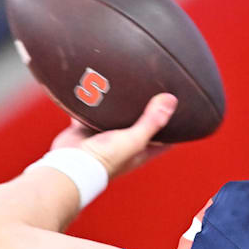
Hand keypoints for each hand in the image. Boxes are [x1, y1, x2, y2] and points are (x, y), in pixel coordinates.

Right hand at [50, 93, 175, 177]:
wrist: (68, 165)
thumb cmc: (103, 160)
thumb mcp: (134, 140)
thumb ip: (151, 121)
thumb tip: (171, 101)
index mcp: (141, 150)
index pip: (165, 139)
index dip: (174, 125)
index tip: (180, 107)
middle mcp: (125, 144)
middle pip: (140, 123)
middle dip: (146, 108)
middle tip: (154, 88)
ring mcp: (105, 136)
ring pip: (116, 116)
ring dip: (119, 104)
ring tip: (127, 83)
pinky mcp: (86, 129)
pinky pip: (91, 111)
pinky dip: (92, 101)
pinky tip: (96, 87)